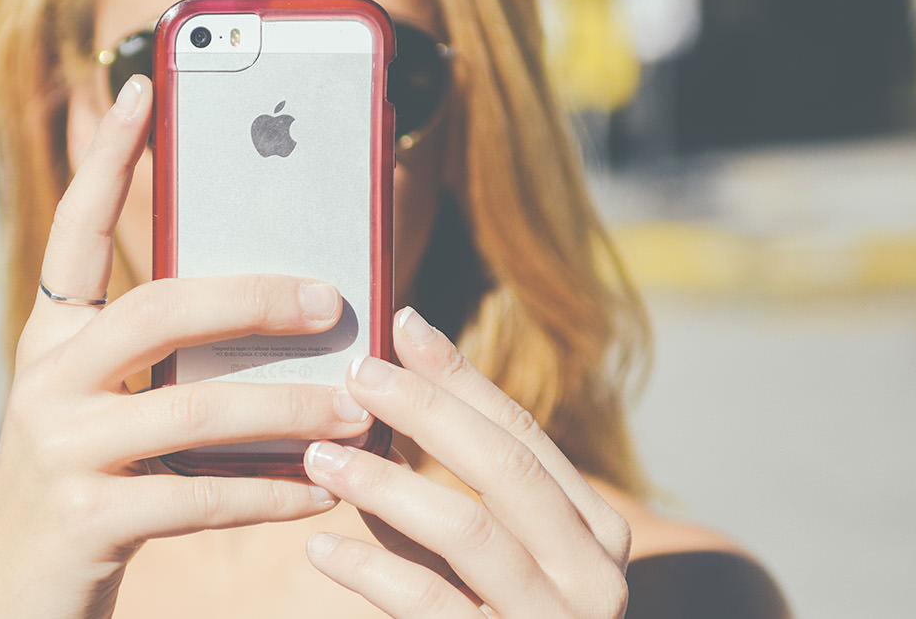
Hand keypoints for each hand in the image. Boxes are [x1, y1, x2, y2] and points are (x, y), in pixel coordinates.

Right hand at [0, 76, 372, 618]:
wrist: (5, 607)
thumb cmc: (82, 499)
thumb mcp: (105, 417)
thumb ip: (162, 367)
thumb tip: (282, 319)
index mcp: (49, 343)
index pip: (74, 233)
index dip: (108, 161)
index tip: (142, 87)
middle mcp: (42, 381)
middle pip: (156, 309)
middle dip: (254, 297)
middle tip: (330, 300)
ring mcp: (56, 449)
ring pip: (194, 408)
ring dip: (290, 409)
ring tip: (357, 409)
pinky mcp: (83, 516)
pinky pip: (201, 494)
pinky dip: (271, 489)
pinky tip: (318, 487)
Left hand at [300, 307, 632, 617]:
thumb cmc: (488, 618)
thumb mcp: (481, 547)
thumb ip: (448, 476)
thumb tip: (386, 368)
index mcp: (594, 530)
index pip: (524, 435)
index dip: (459, 377)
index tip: (399, 326)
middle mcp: (593, 575)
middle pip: (507, 470)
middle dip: (427, 413)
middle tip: (355, 376)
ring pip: (472, 533)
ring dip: (386, 486)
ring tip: (320, 458)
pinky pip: (432, 607)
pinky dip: (372, 573)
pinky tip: (322, 549)